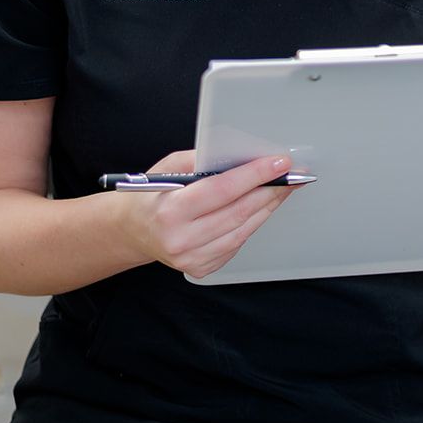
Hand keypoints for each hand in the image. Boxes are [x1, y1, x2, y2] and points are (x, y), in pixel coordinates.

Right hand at [113, 150, 301, 278]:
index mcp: (171, 211)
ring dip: (267, 207)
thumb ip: (203, 160)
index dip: (256, 174)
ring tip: (281, 189)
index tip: (280, 162)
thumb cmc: (151, 194)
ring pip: (244, 230)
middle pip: (239, 211)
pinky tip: (260, 208)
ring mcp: (191, 258)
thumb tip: (243, 155)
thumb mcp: (169, 167)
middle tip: (291, 174)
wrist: (131, 230)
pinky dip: (252, 224)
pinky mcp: (201, 268)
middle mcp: (181, 239)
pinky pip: (236, 244)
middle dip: (270, 189)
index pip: (223, 190)